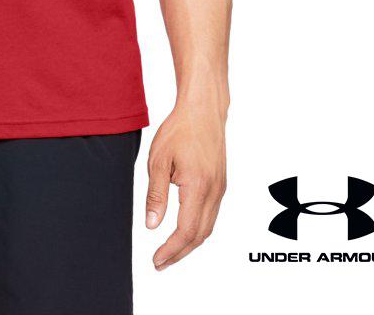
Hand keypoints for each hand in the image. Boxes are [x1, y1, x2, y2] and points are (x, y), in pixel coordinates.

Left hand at [145, 100, 226, 269]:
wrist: (203, 111)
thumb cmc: (180, 130)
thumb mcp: (158, 160)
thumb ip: (156, 194)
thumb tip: (152, 224)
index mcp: (198, 187)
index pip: (186, 230)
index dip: (171, 249)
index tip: (157, 260)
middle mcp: (214, 192)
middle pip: (200, 235)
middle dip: (180, 253)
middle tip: (160, 262)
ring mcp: (220, 189)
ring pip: (208, 227)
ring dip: (189, 243)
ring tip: (170, 251)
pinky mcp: (221, 184)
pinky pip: (211, 215)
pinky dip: (198, 229)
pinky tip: (184, 229)